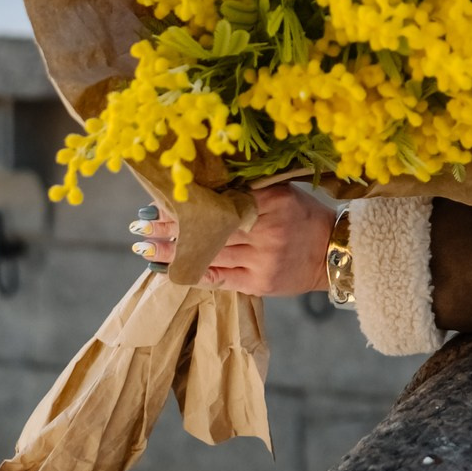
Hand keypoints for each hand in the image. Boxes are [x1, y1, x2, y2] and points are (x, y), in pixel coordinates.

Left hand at [130, 184, 334, 294]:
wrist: (332, 252)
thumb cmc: (304, 216)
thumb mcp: (283, 193)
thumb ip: (250, 190)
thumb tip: (205, 187)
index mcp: (272, 201)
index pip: (221, 200)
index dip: (188, 204)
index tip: (159, 200)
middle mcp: (267, 229)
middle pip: (210, 228)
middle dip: (170, 228)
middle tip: (139, 227)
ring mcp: (262, 258)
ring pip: (209, 253)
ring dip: (174, 252)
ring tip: (145, 248)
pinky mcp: (258, 283)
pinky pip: (219, 277)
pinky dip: (193, 271)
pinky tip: (170, 268)